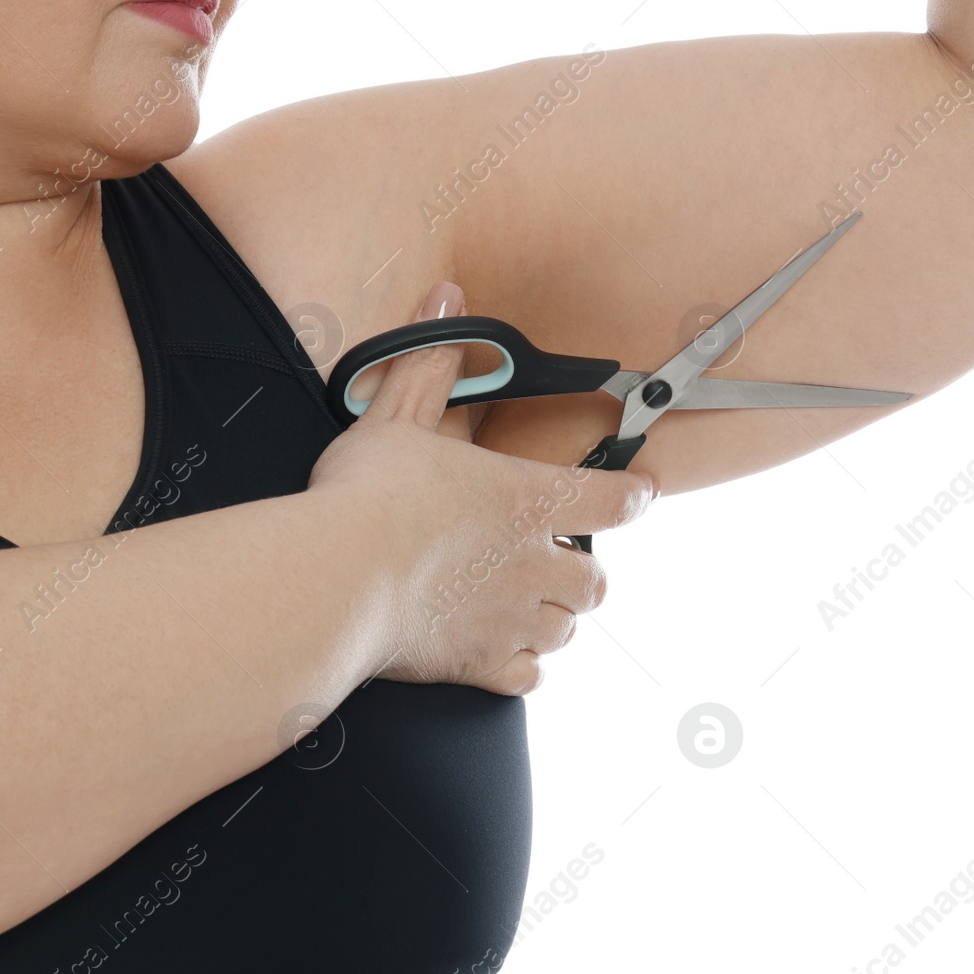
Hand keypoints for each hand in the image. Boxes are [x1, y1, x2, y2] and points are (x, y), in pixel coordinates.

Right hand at [309, 281, 655, 694]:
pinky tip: (499, 650)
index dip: (632, 496)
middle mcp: (537, 563)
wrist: (336, 579)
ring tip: (522, 603)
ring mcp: (514, 619)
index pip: (615, 499)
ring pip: (566, 628)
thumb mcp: (397, 416)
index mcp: (530, 499)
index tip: (637, 493)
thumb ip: (433, 365)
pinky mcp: (483, 665)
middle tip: (549, 559)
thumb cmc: (367, 499)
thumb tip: (448, 298)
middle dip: (581, 571)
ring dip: (553, 617)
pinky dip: (522, 665)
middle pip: (596, 580)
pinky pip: (529, 676)